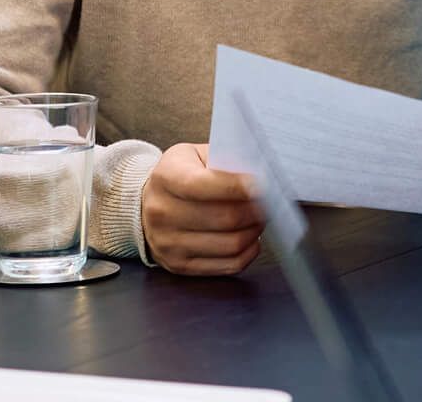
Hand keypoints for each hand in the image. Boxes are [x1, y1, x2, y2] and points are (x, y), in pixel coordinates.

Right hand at [139, 143, 264, 275]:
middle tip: (272, 202)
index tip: (264, 184)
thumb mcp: (195, 155)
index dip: (239, 186)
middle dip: (257, 210)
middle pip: (224, 217)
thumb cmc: (182, 175)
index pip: (205, 185)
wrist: (149, 203)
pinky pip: (228, 265)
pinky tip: (252, 237)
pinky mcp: (179, 265)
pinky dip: (249, 252)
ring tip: (262, 218)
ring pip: (230, 244)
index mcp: (166, 178)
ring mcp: (168, 243)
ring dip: (255, 231)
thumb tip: (261, 175)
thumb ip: (224, 161)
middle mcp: (162, 213)